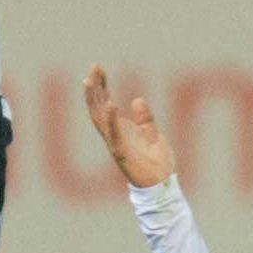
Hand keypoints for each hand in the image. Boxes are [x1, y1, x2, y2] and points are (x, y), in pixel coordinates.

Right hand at [82, 65, 174, 186]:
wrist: (161, 185)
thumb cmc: (155, 162)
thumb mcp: (152, 134)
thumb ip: (145, 118)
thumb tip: (138, 99)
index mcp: (119, 129)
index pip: (105, 103)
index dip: (100, 86)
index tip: (97, 68)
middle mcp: (113, 135)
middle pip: (98, 107)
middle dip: (94, 87)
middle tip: (93, 67)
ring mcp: (115, 144)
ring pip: (100, 119)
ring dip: (95, 99)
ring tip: (91, 81)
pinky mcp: (122, 153)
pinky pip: (114, 134)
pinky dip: (112, 120)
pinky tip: (111, 104)